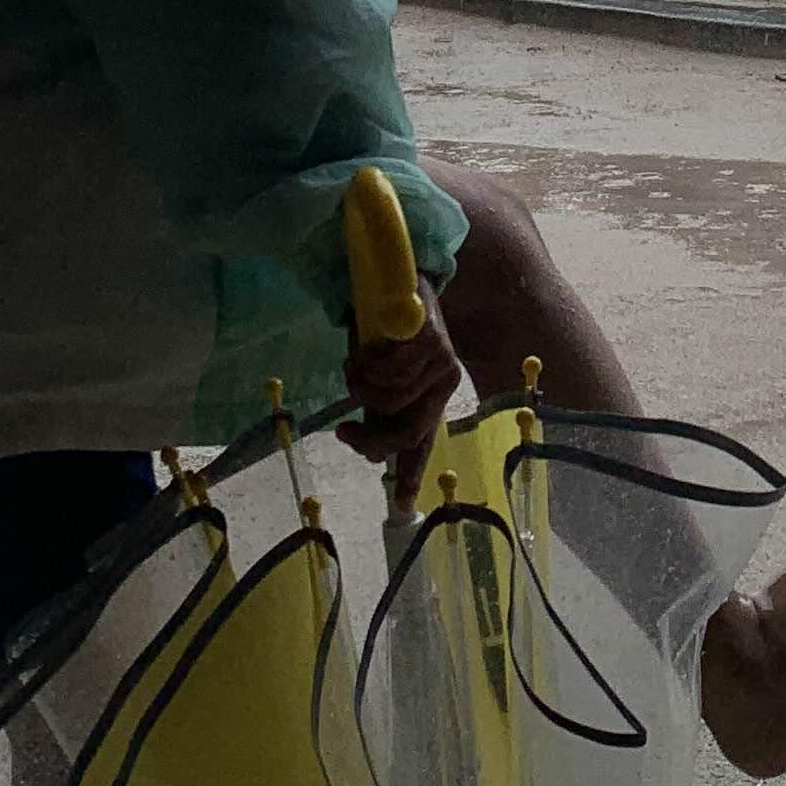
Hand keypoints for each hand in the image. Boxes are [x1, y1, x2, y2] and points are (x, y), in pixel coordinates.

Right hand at [345, 280, 463, 511]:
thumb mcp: (383, 378)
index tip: (401, 505)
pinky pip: (390, 370)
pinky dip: (365, 365)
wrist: (400, 279)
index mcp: (433, 397)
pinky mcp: (431, 338)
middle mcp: (444, 383)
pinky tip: (361, 352)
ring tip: (352, 370)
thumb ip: (381, 411)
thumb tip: (373, 454)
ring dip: (360, 388)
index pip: (423, 441)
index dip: (410, 474)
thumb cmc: (387, 334)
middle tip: (341, 430)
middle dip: (368, 438)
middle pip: (407, 431)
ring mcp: (442, 361)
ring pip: (392, 399)